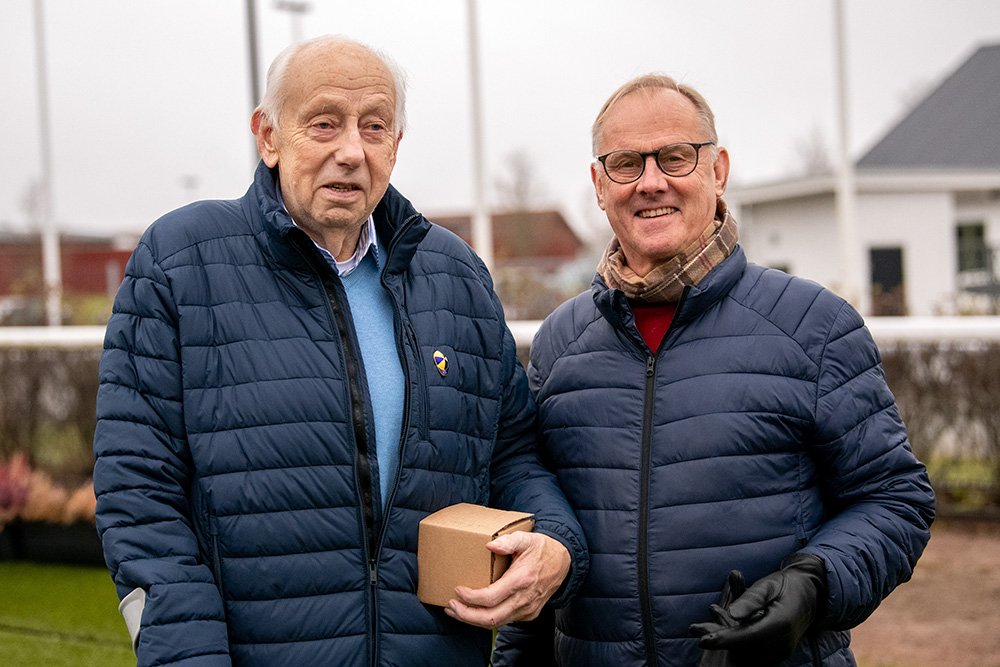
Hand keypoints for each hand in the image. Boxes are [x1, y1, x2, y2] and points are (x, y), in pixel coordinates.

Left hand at [443, 532, 570, 628]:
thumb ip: (508, 541)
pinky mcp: (529, 614)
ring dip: (473, 620)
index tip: (458, 589)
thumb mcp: (526, 538)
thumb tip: (489, 544)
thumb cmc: (542, 548)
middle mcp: (525, 599)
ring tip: (456, 611)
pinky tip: (474, 611)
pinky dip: (486, 619)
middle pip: (491, 618)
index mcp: (521, 580)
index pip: (490, 597)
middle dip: (466, 615)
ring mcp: (527, 609)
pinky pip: (504, 621)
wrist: (564, 561)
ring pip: (496, 623)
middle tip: (451, 606)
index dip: (470, 598)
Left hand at [689, 554, 825, 665]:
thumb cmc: (785, 585)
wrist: (810, 595)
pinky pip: (755, 655)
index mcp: (781, 624)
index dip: (725, 640)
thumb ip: (750, 600)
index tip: (703, 640)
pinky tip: (721, 634)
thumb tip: (732, 613)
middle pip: (746, 650)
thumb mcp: (767, 586)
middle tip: (695, 631)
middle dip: (721, 643)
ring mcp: (782, 651)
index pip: (748, 637)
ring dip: (728, 646)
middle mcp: (783, 643)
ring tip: (702, 630)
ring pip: (749, 656)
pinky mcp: (778, 653)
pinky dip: (738, 646)